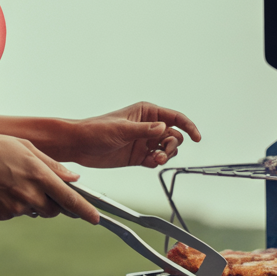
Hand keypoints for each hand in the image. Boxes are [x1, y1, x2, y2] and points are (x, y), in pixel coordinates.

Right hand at [0, 134, 99, 223]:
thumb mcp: (25, 146)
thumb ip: (52, 164)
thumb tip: (73, 178)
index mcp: (38, 174)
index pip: (69, 198)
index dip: (85, 210)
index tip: (96, 218)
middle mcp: (29, 194)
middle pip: (55, 209)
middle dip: (56, 202)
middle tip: (43, 186)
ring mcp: (15, 207)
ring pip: (36, 211)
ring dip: (35, 202)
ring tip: (16, 181)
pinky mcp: (3, 215)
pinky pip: (18, 213)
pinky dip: (17, 204)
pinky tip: (3, 188)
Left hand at [60, 102, 200, 168]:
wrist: (79, 145)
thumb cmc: (96, 130)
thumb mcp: (121, 129)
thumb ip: (143, 130)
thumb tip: (163, 128)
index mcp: (146, 112)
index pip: (174, 117)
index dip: (188, 126)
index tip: (197, 137)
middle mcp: (148, 126)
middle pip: (174, 135)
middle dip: (173, 145)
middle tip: (162, 152)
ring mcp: (144, 141)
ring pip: (167, 149)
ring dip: (166, 155)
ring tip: (156, 159)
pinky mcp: (139, 156)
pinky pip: (156, 160)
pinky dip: (157, 162)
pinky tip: (150, 162)